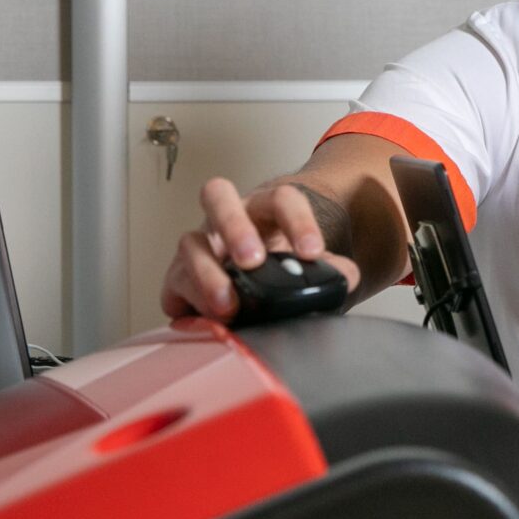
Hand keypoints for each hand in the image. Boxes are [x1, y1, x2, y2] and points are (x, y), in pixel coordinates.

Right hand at [160, 178, 360, 320]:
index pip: (281, 199)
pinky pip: (174, 285)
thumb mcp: (308, 267)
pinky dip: (189, 302)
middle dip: (234, 227)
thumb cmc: (282, 270)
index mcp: (265, 210)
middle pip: (219, 198)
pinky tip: (205, 321)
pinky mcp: (179, 278)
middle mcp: (226, 220)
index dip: (298, 221)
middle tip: (252, 261)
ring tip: (228, 306)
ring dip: (207, 274)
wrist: (255, 288)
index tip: (312, 253)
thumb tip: (343, 276)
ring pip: (190, 243)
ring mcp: (199, 246)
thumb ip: (331, 270)